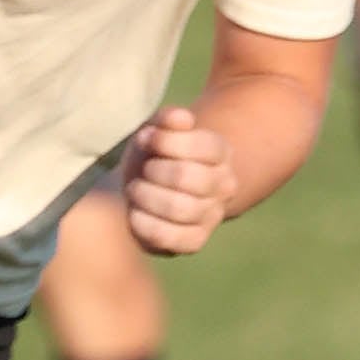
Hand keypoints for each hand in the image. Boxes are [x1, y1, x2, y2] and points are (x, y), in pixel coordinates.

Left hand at [119, 106, 235, 254]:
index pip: (203, 145)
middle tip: (142, 171)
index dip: (166, 141)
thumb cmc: (153, 155)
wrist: (149, 189)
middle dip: (153, 171)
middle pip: (186, 176)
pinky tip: (135, 213)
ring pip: (179, 208)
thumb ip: (166, 120)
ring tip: (136, 190)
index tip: (147, 139)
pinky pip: (172, 237)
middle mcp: (224, 184)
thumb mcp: (156, 130)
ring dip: (145, 197)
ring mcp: (212, 214)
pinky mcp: (194, 240)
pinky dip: (146, 225)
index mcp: (220, 153)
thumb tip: (178, 118)